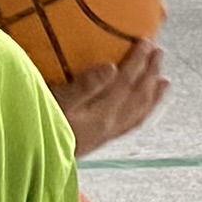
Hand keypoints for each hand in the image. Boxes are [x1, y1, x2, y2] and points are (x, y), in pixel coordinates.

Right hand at [52, 40, 166, 154]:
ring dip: (153, 94)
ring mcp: (108, 134)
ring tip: (164, 80)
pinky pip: (131, 124)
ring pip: (139, 112)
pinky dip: (143, 112)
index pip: (126, 83)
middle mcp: (111, 125)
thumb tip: (111, 68)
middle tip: (160, 52)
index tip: (146, 41)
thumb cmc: (41, 125)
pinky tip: (144, 108)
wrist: (37, 160)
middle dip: (150, 73)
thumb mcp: (57, 103)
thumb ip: (84, 86)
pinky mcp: (102, 140)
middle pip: (138, 96)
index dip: (138, 61)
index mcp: (101, 114)